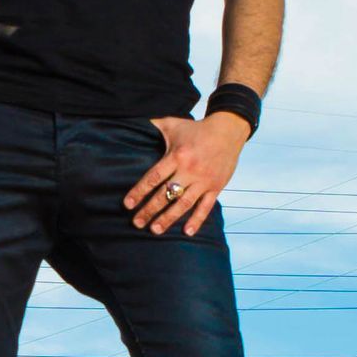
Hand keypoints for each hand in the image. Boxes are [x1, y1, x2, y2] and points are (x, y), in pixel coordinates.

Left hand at [123, 111, 248, 235]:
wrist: (228, 130)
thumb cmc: (196, 129)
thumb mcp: (173, 124)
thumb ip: (152, 126)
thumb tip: (131, 123)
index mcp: (177, 156)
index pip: (154, 177)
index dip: (139, 192)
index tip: (128, 204)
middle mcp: (190, 170)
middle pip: (166, 195)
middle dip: (149, 210)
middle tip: (137, 222)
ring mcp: (204, 180)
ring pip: (184, 204)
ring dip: (168, 218)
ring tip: (155, 230)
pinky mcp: (216, 187)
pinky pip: (206, 207)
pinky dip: (197, 220)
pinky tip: (187, 232)